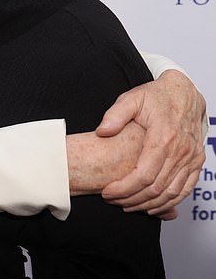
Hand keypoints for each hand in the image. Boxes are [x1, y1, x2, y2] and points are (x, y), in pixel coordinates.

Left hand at [96, 70, 205, 217]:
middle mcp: (181, 150)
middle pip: (156, 188)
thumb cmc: (155, 96)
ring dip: (149, 204)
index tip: (108, 192)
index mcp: (163, 136)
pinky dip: (169, 202)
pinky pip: (185, 189)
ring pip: (171, 193)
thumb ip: (115, 115)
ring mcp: (191, 157)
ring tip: (127, 205)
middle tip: (114, 201)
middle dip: (132, 199)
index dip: (124, 188)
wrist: (183, 92)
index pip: (143, 174)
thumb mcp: (131, 99)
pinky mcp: (196, 161)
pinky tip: (151, 205)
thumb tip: (102, 132)